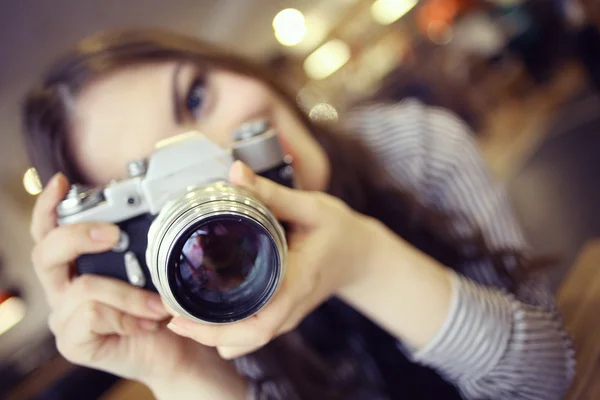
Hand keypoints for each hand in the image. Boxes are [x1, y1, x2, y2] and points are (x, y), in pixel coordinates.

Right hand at [30, 173, 245, 397]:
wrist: (176, 349)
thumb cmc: (163, 304)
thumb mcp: (155, 266)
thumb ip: (141, 242)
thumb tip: (158, 204)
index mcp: (78, 263)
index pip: (49, 230)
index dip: (47, 205)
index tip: (60, 181)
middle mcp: (64, 286)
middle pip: (46, 252)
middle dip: (79, 236)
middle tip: (113, 235)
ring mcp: (64, 315)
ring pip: (84, 288)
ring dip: (129, 294)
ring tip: (158, 305)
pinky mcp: (72, 341)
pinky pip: (93, 316)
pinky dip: (127, 316)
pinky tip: (148, 323)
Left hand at [167, 161, 382, 358]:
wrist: (362, 255)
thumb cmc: (340, 232)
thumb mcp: (312, 208)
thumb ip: (271, 193)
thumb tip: (235, 172)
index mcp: (295, 284)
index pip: (256, 325)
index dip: (214, 329)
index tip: (179, 316)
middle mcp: (289, 308)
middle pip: (243, 342)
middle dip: (203, 334)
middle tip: (169, 312)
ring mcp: (286, 315)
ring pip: (245, 342)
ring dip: (212, 333)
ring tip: (181, 310)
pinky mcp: (282, 313)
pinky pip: (250, 333)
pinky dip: (225, 329)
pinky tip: (205, 309)